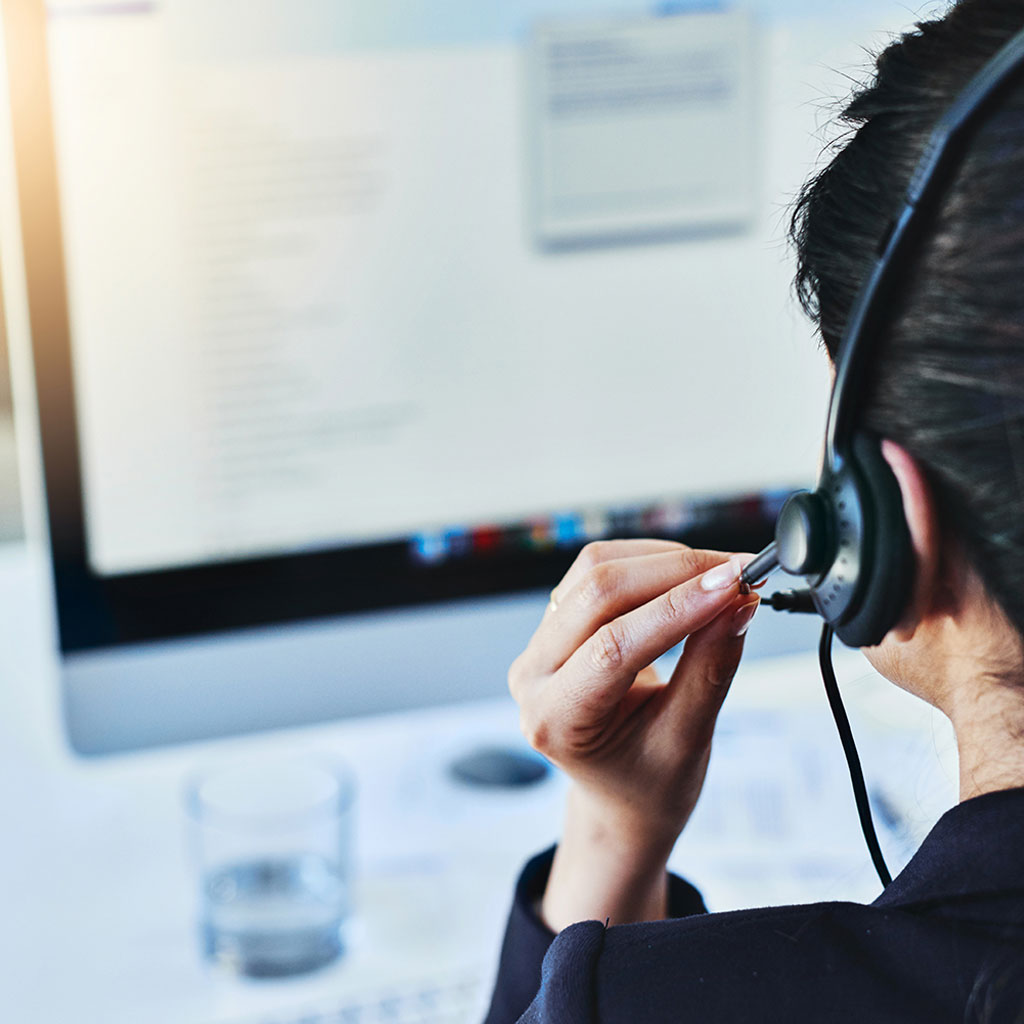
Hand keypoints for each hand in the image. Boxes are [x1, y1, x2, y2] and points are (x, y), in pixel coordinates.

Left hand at [508, 540, 758, 928]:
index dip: (677, 609)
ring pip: (594, 570)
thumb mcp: (688, 740)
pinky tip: (690, 575)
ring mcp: (539, 645)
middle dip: (675, 572)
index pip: (612, 647)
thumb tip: (738, 604)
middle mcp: (534, 676)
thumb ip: (710, 669)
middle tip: (740, 573)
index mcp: (555, 720)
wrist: (622, 794)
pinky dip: (649, 562)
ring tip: (722, 574)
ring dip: (664, 560)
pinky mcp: (557, 621)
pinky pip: (596, 570)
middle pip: (596, 593)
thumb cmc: (649, 782)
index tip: (734, 585)